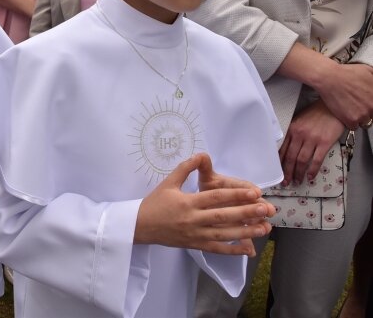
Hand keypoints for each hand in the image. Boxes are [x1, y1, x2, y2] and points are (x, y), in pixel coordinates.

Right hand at [135, 154, 273, 256]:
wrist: (139, 226)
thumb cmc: (154, 202)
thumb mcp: (168, 182)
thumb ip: (186, 168)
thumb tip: (202, 154)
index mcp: (187, 202)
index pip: (216, 198)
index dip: (236, 195)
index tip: (254, 193)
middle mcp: (193, 220)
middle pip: (223, 217)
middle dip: (246, 213)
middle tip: (266, 209)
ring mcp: (195, 235)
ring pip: (224, 234)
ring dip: (246, 232)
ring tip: (265, 227)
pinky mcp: (195, 245)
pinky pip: (217, 249)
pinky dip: (233, 250)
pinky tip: (249, 249)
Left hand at [279, 99, 344, 185]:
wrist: (332, 108)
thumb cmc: (315, 114)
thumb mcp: (298, 121)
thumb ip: (291, 134)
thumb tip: (284, 149)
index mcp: (291, 130)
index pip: (282, 150)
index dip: (279, 164)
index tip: (277, 173)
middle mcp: (299, 135)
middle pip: (290, 157)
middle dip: (287, 172)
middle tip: (286, 182)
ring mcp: (312, 139)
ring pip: (302, 160)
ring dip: (299, 173)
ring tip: (297, 181)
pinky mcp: (324, 142)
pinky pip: (317, 159)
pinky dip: (312, 170)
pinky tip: (310, 177)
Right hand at [315, 62, 372, 128]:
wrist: (329, 78)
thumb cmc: (347, 73)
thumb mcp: (368, 71)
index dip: (371, 105)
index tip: (367, 103)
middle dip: (367, 111)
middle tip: (358, 105)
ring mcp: (363, 114)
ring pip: (365, 122)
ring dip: (359, 117)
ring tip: (351, 109)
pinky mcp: (351, 120)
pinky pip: (354, 126)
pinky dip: (349, 122)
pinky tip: (345, 114)